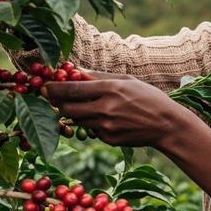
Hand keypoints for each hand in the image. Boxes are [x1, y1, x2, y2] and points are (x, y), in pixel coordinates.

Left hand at [43, 72, 179, 148]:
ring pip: (76, 121)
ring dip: (76, 114)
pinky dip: (93, 124)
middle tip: (60, 99)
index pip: (71, 89)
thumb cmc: (148, 97)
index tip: (43, 86)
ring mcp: (106, 126)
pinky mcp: (109, 139)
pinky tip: (110, 119)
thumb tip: (75, 71)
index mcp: (110, 89)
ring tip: (89, 106)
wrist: (167, 125)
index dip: (53, 88)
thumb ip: (99, 76)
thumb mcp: (126, 80)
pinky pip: (91, 130)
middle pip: (67, 108)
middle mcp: (105, 108)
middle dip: (59, 104)